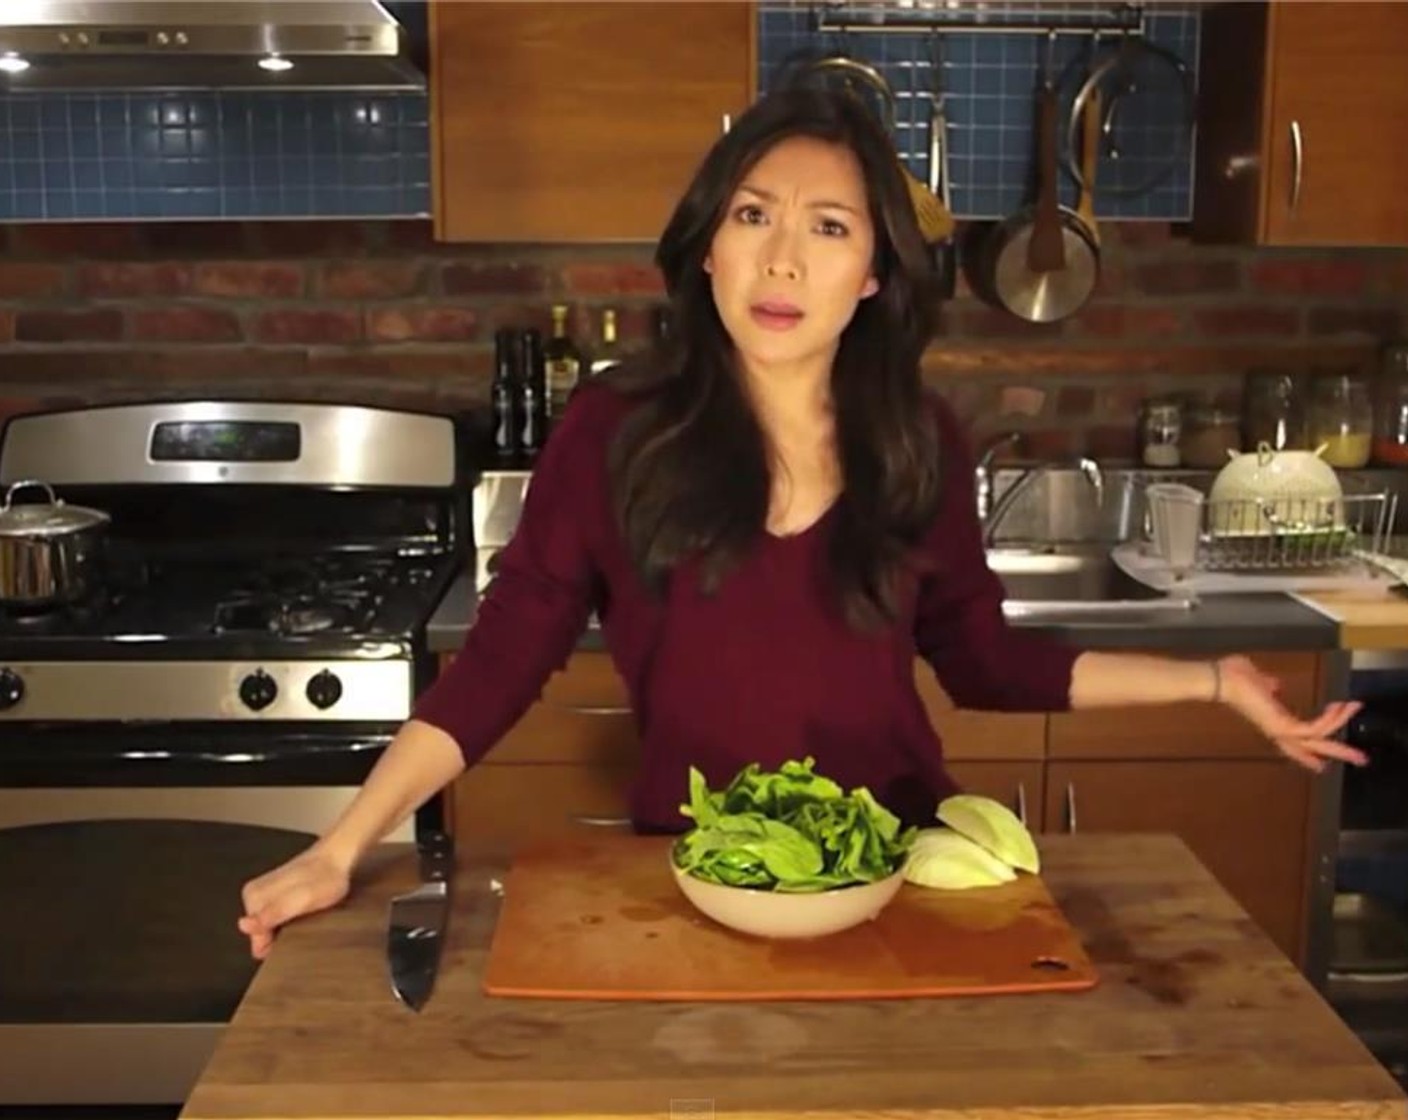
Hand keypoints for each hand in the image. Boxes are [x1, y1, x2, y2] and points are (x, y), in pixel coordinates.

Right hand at [238, 845, 350, 960]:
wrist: (339, 855)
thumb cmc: (325, 878)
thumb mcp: (302, 899)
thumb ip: (274, 913)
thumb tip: (243, 925)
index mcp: (253, 897)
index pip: (257, 940)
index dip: (278, 945)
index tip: (300, 939)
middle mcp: (252, 895)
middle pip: (262, 934)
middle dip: (281, 937)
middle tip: (306, 927)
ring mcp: (263, 893)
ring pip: (269, 926)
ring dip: (287, 929)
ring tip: (308, 921)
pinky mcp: (275, 893)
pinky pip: (277, 917)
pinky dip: (290, 921)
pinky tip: (305, 917)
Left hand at [1216, 655, 1365, 772]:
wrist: (1221, 680)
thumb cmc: (1235, 678)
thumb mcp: (1258, 681)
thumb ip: (1269, 685)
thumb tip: (1275, 684)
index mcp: (1272, 721)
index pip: (1293, 743)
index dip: (1308, 754)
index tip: (1322, 765)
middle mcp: (1277, 730)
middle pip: (1312, 748)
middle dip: (1338, 752)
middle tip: (1362, 759)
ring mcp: (1280, 729)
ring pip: (1318, 737)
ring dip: (1340, 722)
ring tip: (1356, 706)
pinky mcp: (1283, 725)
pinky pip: (1314, 727)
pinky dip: (1330, 717)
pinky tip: (1341, 705)